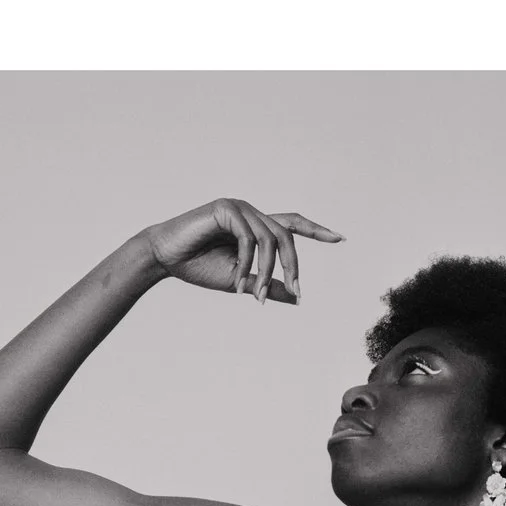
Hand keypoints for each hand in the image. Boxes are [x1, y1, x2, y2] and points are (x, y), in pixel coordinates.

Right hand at [140, 198, 341, 304]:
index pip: (292, 224)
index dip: (317, 230)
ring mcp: (239, 208)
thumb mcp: (242, 282)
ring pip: (270, 239)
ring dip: (268, 270)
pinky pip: (249, 238)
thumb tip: (296, 298)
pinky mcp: (225, 208)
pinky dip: (247, 263)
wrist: (164, 260)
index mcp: (256, 227)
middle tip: (296, 291)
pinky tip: (240, 282)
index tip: (340, 238)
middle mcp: (251, 213)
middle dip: (293, 266)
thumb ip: (269, 285)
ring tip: (258, 294)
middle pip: (287, 237)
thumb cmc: (199, 268)